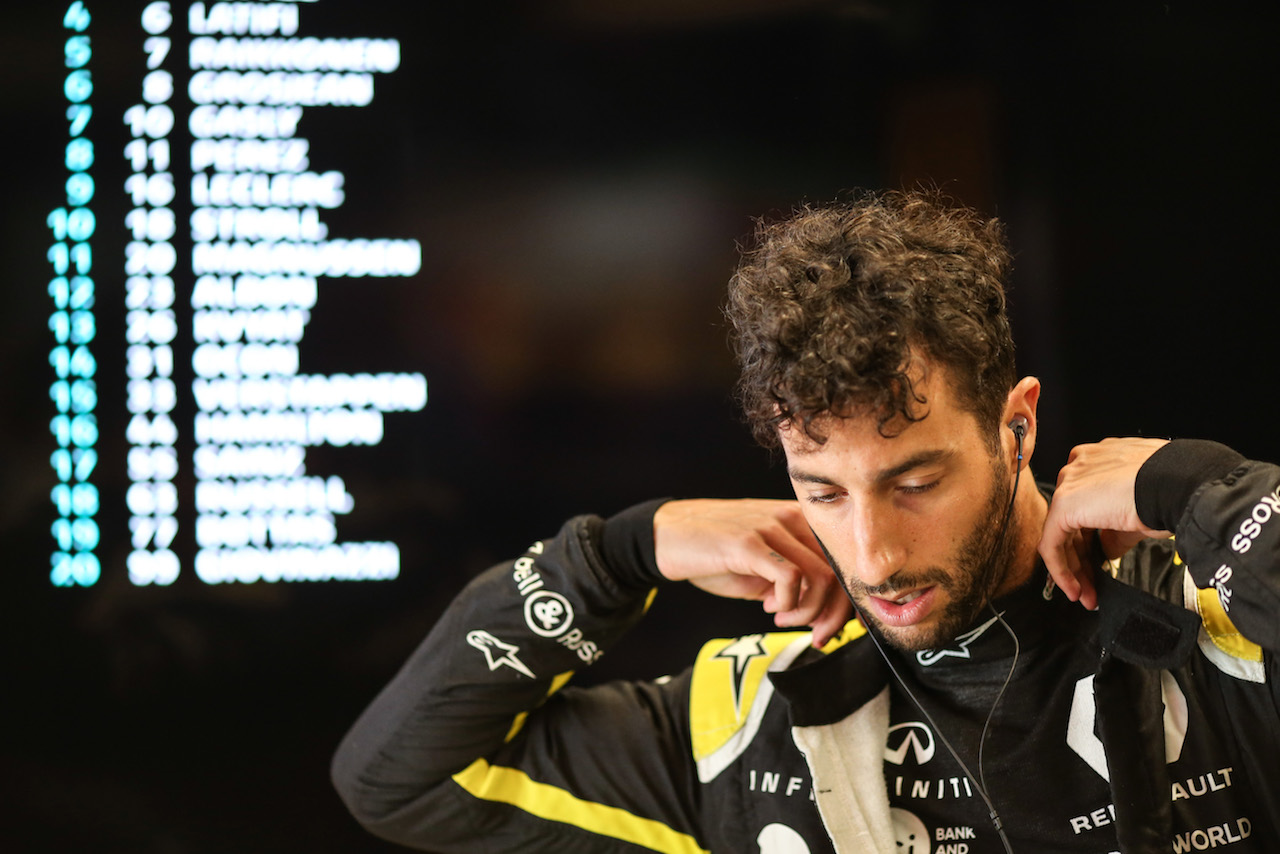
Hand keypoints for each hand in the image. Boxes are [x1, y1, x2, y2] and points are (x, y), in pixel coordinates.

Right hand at [653, 499, 851, 646]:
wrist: (667, 535)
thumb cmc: (716, 554)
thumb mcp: (763, 567)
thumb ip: (796, 582)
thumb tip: (828, 615)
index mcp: (801, 522)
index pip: (845, 563)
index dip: (846, 603)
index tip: (829, 631)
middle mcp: (793, 518)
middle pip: (840, 572)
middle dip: (833, 616)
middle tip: (815, 636)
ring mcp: (771, 527)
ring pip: (821, 577)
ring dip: (808, 612)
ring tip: (783, 619)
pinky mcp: (749, 542)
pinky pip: (791, 577)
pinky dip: (788, 603)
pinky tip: (770, 608)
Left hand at [1039, 437, 1170, 609]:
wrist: (1181, 482)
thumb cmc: (1174, 489)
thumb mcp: (1140, 512)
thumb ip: (1116, 531)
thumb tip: (1107, 551)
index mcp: (1098, 461)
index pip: (1085, 506)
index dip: (1090, 540)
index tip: (1100, 562)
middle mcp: (1080, 467)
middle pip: (1072, 521)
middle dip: (1082, 559)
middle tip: (1091, 586)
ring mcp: (1070, 482)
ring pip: (1060, 533)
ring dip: (1074, 569)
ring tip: (1086, 595)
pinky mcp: (1064, 503)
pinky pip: (1052, 542)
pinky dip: (1061, 569)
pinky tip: (1074, 589)